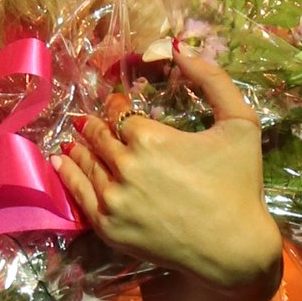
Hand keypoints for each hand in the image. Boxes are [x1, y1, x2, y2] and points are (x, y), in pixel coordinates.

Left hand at [59, 55, 283, 292]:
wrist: (233, 250)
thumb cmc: (240, 185)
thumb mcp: (240, 124)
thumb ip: (214, 81)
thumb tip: (182, 50)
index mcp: (150, 138)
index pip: (119, 113)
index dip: (118, 106)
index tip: (119, 105)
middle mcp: (123, 167)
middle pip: (97, 136)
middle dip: (95, 125)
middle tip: (90, 120)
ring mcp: (112, 200)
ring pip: (84, 162)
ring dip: (79, 146)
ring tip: (73, 137)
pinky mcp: (108, 228)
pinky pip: (79, 194)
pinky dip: (68, 174)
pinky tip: (60, 162)